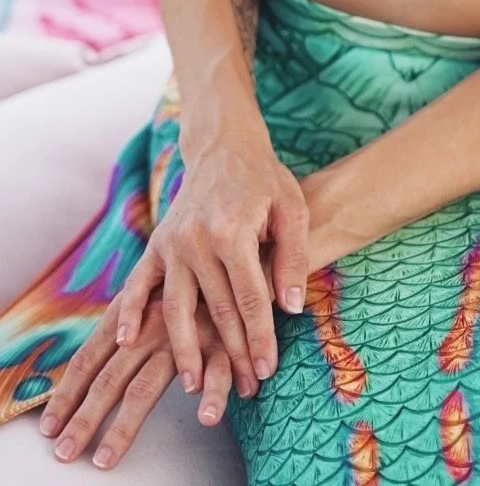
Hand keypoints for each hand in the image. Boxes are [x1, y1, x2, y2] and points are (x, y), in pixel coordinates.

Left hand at [38, 291, 246, 469]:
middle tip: (64, 452)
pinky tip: (205, 417)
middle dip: (83, 420)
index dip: (66, 393)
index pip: (89, 358)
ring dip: (124, 426)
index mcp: (132, 313)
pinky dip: (213, 395)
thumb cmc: (195, 275)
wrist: (235, 239)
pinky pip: (217, 372)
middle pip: (109, 380)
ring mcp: (183, 334)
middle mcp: (151, 325)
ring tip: (106, 457)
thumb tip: (95, 364)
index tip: (48, 426)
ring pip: (147, 386)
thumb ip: (129, 321)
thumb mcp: (155, 292)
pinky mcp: (222, 339)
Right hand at [116, 133, 308, 393]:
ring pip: (177, 307)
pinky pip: (140, 283)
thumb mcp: (291, 208)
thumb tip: (291, 307)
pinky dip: (132, 311)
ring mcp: (172, 242)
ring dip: (184, 348)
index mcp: (233, 231)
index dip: (260, 337)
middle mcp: (197, 240)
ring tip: (193, 384)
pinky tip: (130, 340)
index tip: (268, 369)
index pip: (250, 298)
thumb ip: (293, 256)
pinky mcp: (156, 243)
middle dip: (231, 352)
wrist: (223, 148)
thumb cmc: (264, 180)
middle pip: (215, 309)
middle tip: (244, 387)